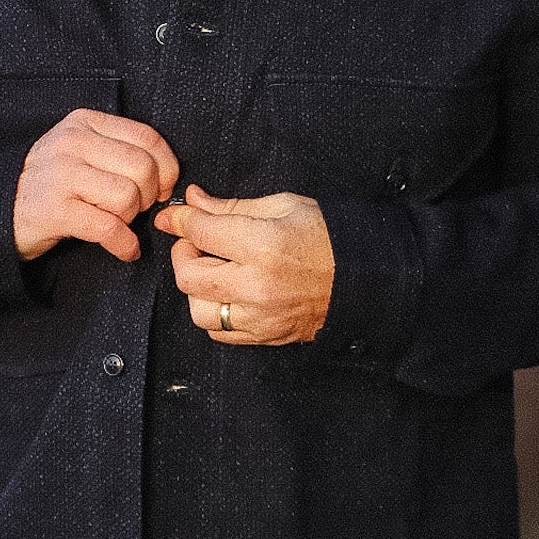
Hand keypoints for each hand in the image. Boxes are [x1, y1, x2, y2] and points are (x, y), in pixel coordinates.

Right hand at [14, 110, 179, 263]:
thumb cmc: (50, 183)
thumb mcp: (79, 151)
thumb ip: (117, 151)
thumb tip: (167, 174)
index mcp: (84, 123)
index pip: (147, 138)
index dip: (167, 167)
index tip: (162, 188)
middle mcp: (71, 143)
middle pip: (142, 168)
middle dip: (148, 196)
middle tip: (134, 209)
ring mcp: (61, 175)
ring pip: (127, 196)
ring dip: (130, 219)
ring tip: (116, 222)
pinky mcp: (54, 210)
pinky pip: (108, 227)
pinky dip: (124, 244)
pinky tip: (124, 248)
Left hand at [153, 185, 334, 343]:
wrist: (365, 277)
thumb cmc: (328, 237)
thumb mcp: (283, 206)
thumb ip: (232, 207)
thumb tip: (192, 202)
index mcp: (263, 244)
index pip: (200, 233)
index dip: (181, 221)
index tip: (174, 217)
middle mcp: (257, 284)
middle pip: (189, 275)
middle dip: (183, 254)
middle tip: (195, 243)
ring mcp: (260, 315)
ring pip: (198, 310)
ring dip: (198, 288)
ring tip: (213, 271)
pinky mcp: (265, 336)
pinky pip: (219, 333)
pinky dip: (215, 313)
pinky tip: (227, 294)